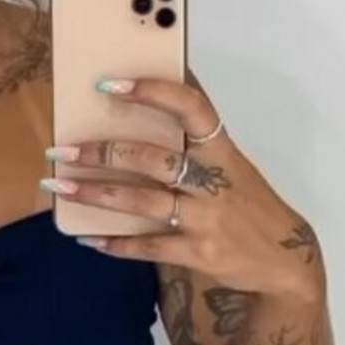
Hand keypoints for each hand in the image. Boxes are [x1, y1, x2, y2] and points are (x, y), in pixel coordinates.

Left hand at [42, 74, 321, 293]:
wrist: (284, 260)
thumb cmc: (246, 204)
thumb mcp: (231, 166)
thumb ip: (195, 143)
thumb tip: (151, 102)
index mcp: (221, 151)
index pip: (191, 108)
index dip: (152, 92)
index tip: (109, 84)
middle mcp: (214, 182)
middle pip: (153, 159)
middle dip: (102, 153)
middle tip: (62, 150)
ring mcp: (206, 219)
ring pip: (143, 201)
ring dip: (96, 195)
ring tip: (60, 187)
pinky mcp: (198, 253)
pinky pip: (149, 246)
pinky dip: (116, 244)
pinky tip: (89, 239)